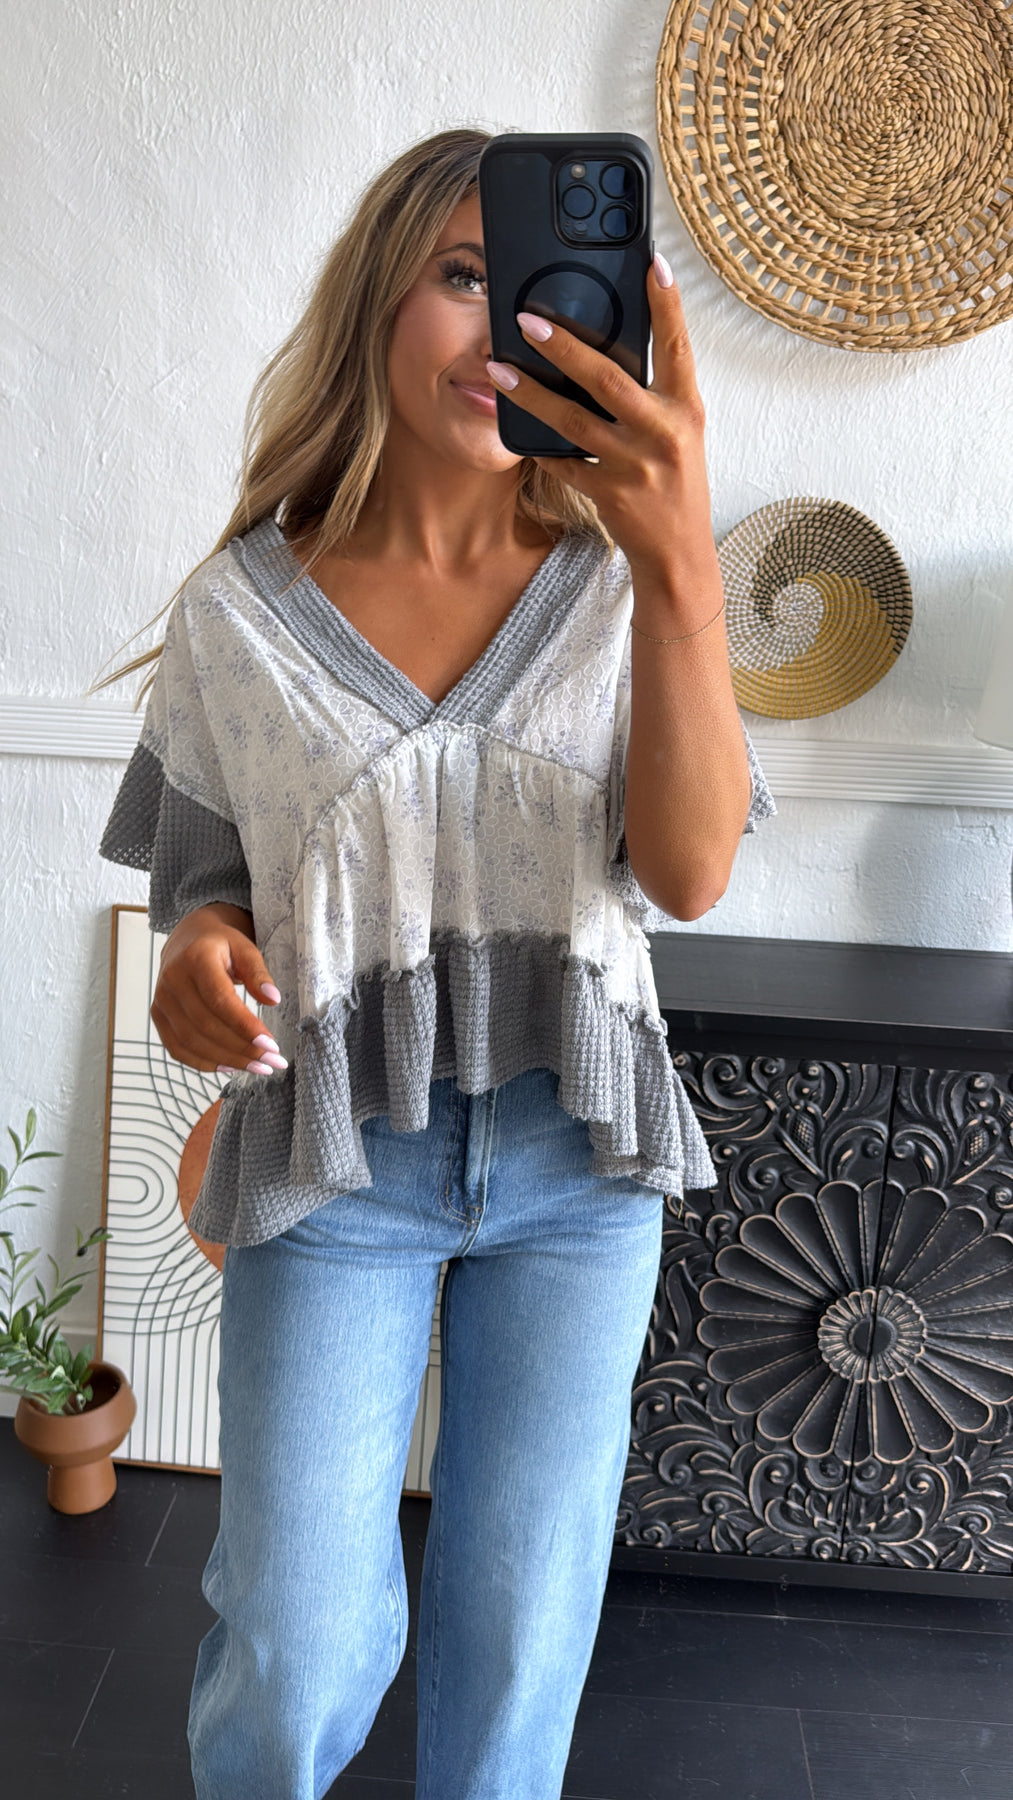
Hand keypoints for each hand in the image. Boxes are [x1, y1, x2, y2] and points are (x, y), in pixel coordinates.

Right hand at [150, 903, 286, 1076]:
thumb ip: (258, 973)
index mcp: (196, 958)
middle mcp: (173, 980)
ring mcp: (162, 1000)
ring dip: (228, 1060)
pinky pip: (179, 1049)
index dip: (244, 1026)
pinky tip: (231, 1066)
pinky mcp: (159, 1017)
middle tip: (273, 1061)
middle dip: (243, 1049)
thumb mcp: (245, 948)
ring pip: (192, 1042)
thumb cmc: (220, 945)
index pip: (219, 1000)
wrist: (187, 940)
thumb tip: (272, 999)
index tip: (270, 1045)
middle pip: (206, 1026)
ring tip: (259, 1067)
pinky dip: (205, 1063)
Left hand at [487, 253, 718, 602]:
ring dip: (531, 393)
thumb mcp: (680, 432)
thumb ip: (654, 393)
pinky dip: (537, 445)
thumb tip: (610, 348)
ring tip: (498, 369)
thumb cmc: (677, 485)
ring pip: (573, 421)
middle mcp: (662, 434)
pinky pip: (562, 463)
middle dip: (565, 346)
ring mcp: (633, 466)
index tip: (652, 262)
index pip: (678, 346)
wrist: (679, 553)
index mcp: (686, 409)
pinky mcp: (608, 494)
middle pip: (607, 379)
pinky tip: (512, 427)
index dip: (667, 303)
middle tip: (528, 321)